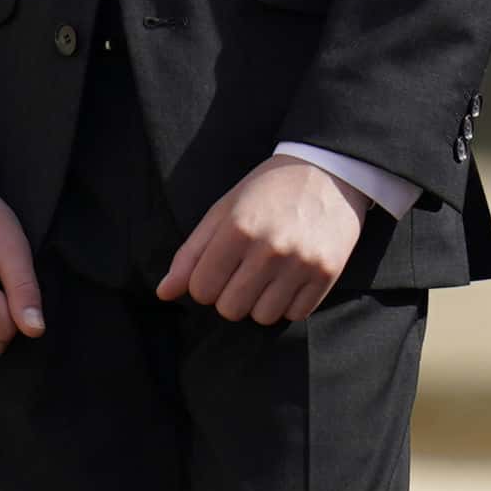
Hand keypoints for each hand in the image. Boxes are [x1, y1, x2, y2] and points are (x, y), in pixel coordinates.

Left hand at [157, 156, 370, 324]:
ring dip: (259, 302)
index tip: (217, 268)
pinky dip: (288, 303)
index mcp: (237, 229)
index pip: (201, 289)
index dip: (204, 283)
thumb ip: (190, 254)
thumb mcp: (222, 211)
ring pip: (263, 317)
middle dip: (229, 296)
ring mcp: (301, 263)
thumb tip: (163, 293)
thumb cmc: (266, 191)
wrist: (327, 173)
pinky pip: (296, 315)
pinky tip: (289, 278)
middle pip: (230, 309)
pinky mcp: (326, 274)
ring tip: (267, 275)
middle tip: (242, 272)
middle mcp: (269, 249)